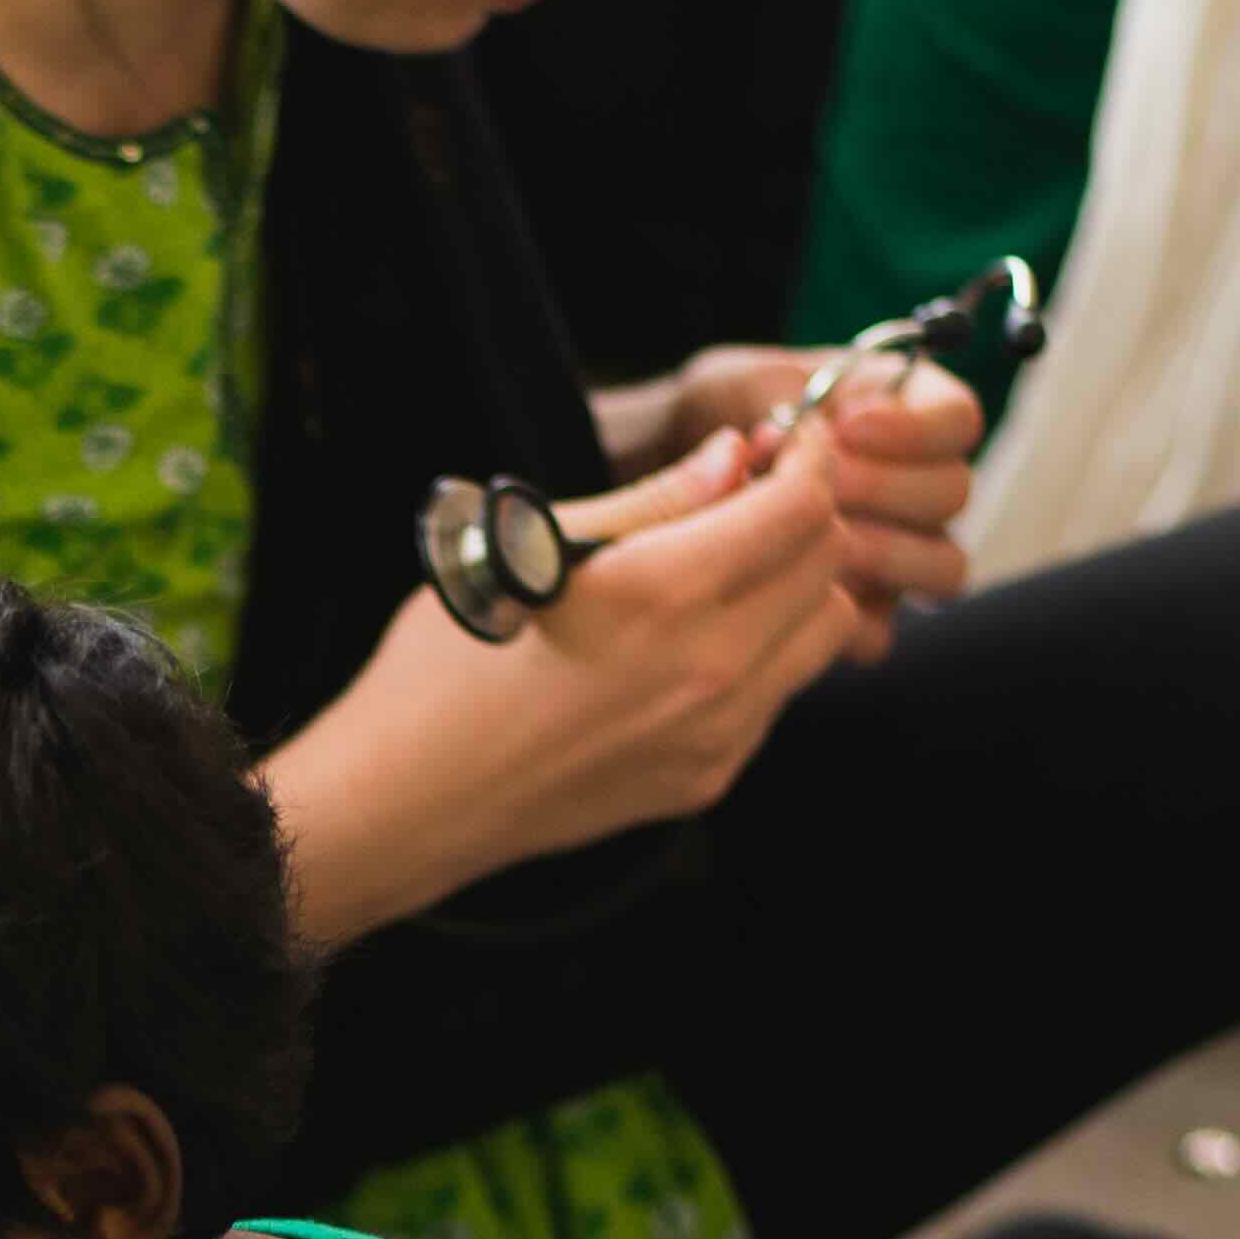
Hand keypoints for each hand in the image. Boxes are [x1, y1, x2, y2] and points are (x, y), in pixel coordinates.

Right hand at [357, 418, 886, 875]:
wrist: (411, 799)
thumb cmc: (447, 664)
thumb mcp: (534, 549)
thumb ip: (654, 501)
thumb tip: (732, 456)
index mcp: (661, 592)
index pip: (801, 507)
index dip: (808, 457)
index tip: (788, 439)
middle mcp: (709, 666)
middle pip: (829, 562)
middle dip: (806, 513)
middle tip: (755, 493)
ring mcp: (718, 731)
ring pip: (826, 631)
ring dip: (798, 584)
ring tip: (735, 566)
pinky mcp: (710, 774)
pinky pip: (779, 692)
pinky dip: (766, 649)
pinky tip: (695, 639)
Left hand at [651, 339, 990, 617]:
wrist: (672, 479)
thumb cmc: (713, 420)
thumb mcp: (736, 382)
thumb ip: (773, 392)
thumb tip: (800, 431)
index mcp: (906, 410)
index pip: (959, 420)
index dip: (915, 428)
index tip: (844, 427)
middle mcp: (917, 482)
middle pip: (952, 493)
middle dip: (880, 488)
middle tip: (816, 484)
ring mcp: (903, 552)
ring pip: (943, 565)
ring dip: (877, 552)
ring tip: (803, 538)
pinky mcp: (869, 613)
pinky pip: (885, 629)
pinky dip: (844, 616)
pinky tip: (789, 591)